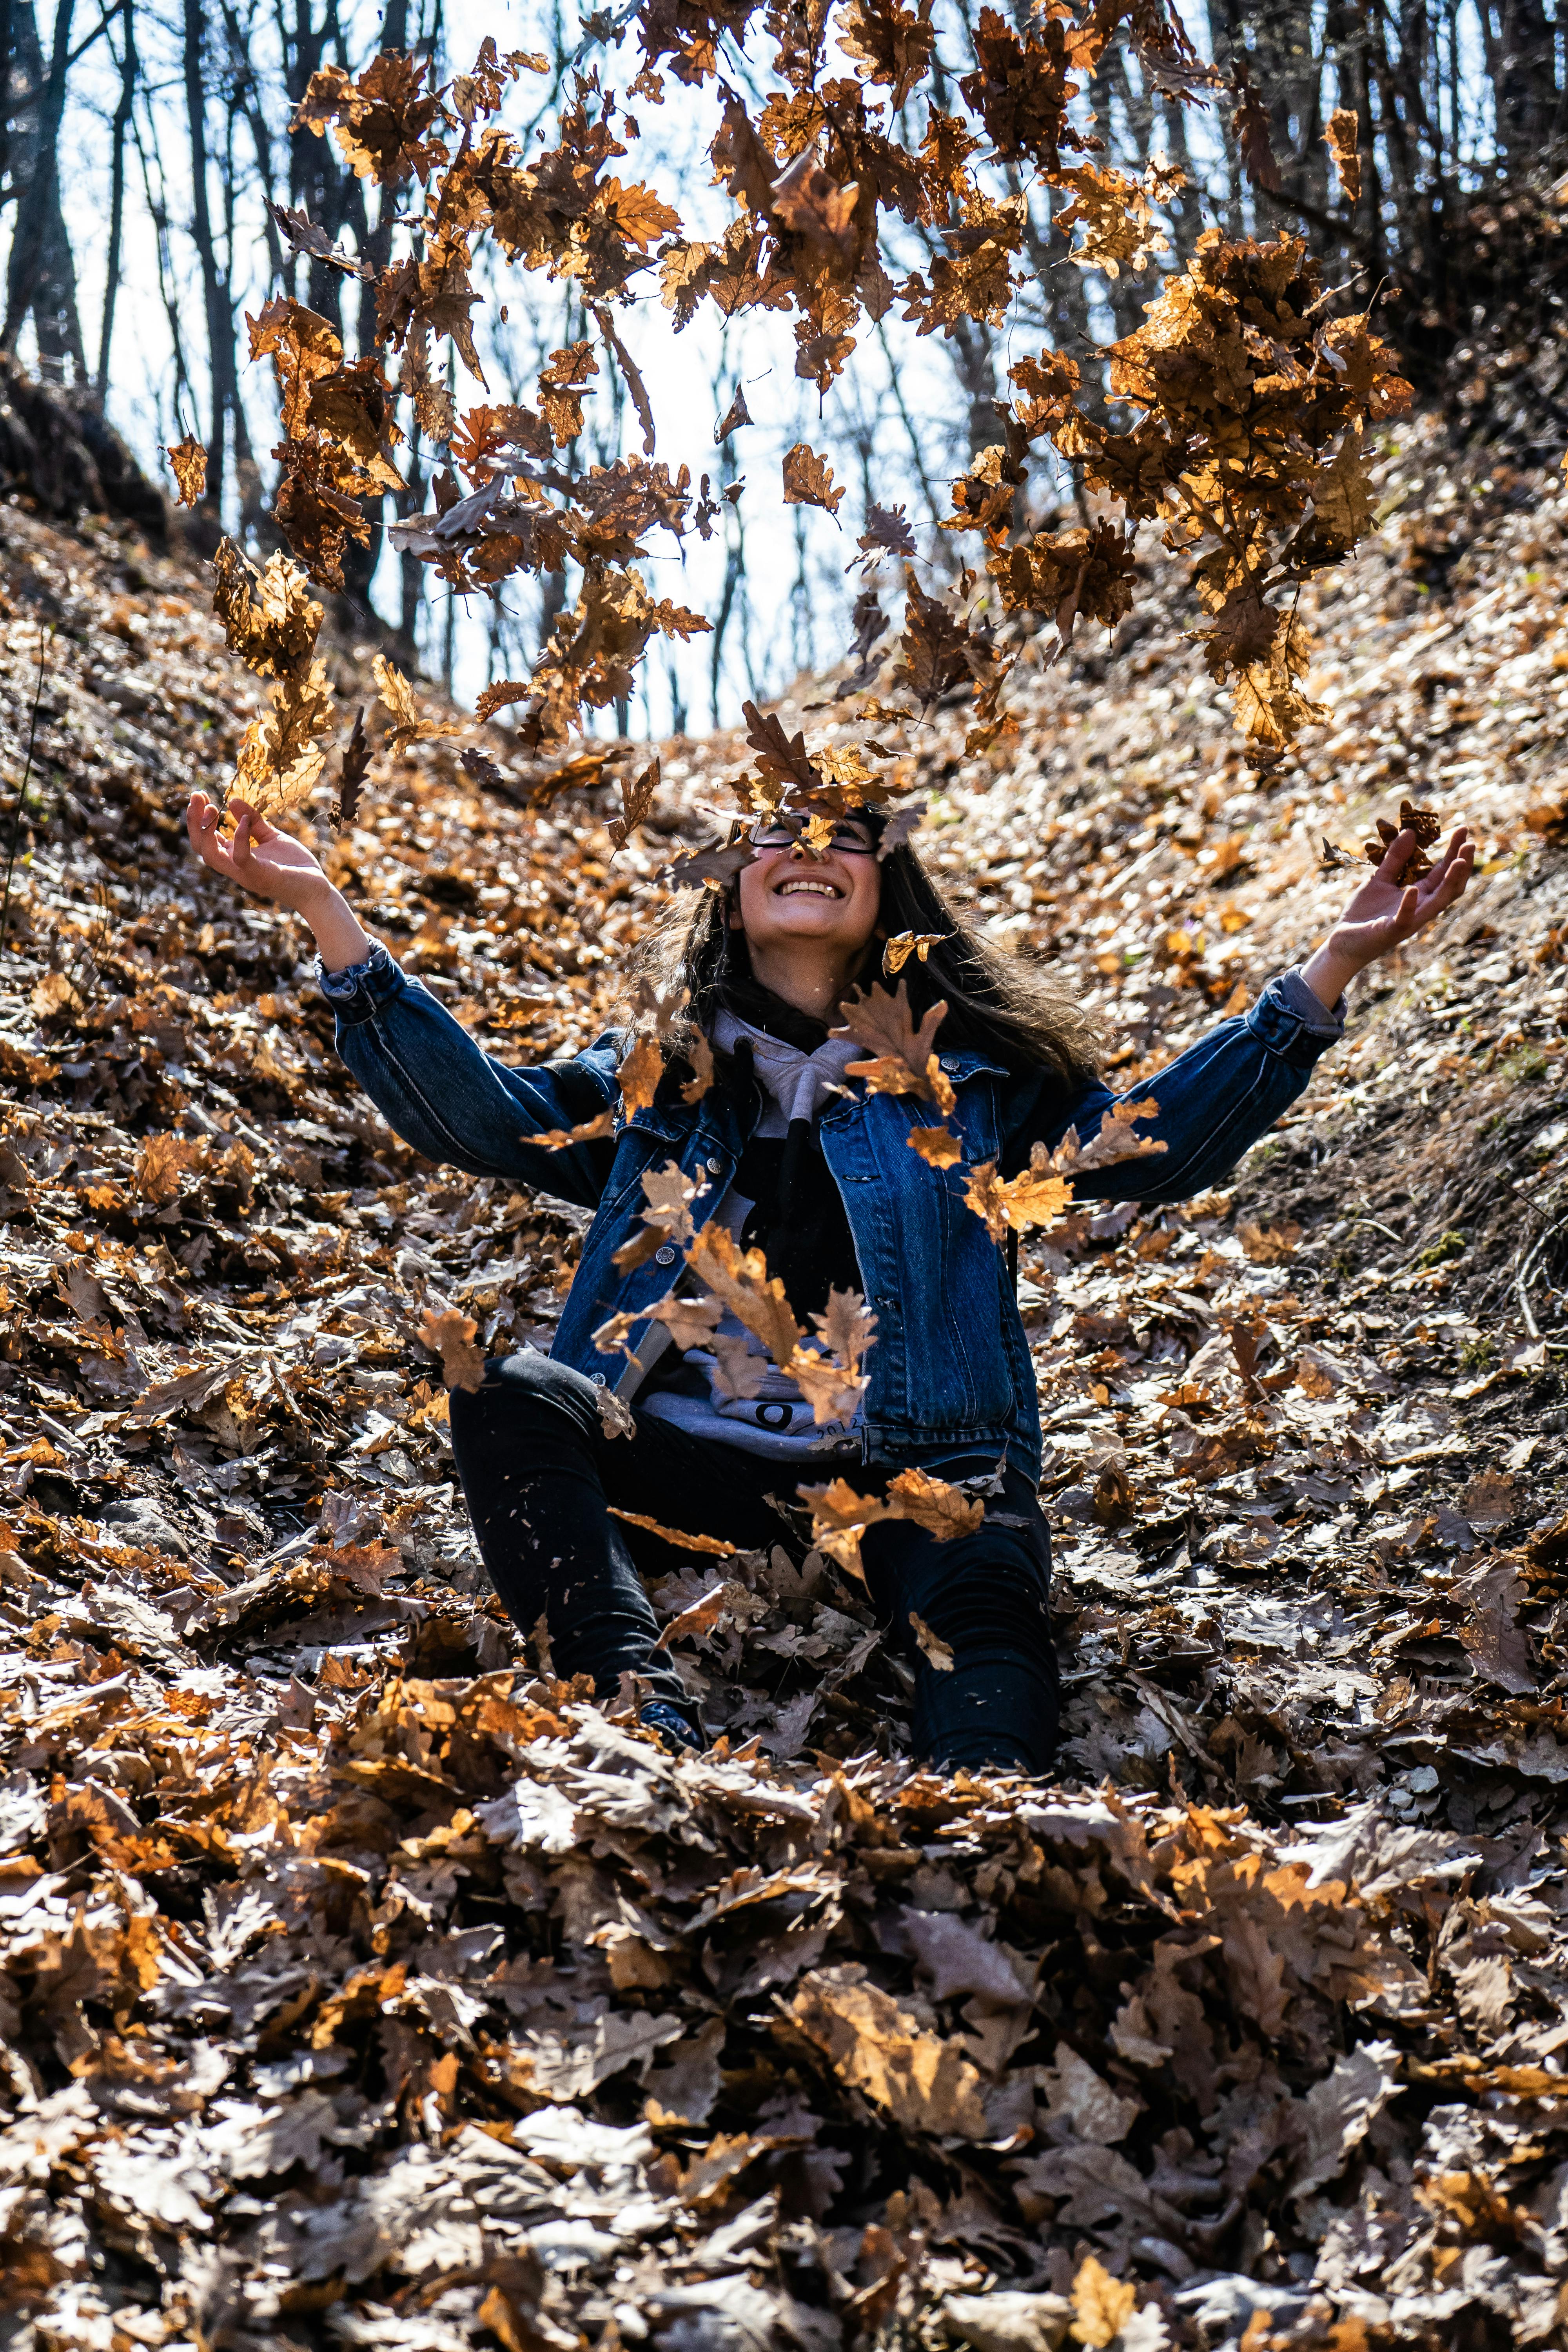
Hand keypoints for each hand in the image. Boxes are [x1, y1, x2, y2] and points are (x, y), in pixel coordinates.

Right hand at [187, 792, 331, 911]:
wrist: (317, 890)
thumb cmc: (295, 866)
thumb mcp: (272, 838)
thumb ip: (254, 821)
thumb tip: (234, 800)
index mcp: (235, 858)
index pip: (205, 841)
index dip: (198, 819)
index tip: (201, 796)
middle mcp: (235, 867)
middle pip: (201, 848)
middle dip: (194, 821)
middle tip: (197, 796)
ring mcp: (246, 873)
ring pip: (211, 857)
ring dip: (206, 832)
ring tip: (211, 807)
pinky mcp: (261, 876)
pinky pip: (242, 858)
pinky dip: (240, 839)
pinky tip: (245, 821)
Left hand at [1302, 824, 1474, 1011]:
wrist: (1344, 941)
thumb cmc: (1365, 912)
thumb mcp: (1380, 879)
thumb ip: (1395, 858)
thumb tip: (1410, 831)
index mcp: (1420, 894)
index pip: (1443, 871)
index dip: (1454, 851)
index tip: (1464, 829)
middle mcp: (1421, 907)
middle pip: (1450, 886)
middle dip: (1462, 865)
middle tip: (1470, 843)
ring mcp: (1410, 920)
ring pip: (1438, 902)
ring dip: (1450, 881)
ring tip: (1459, 861)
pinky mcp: (1393, 930)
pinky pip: (1405, 918)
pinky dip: (1409, 904)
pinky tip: (1413, 889)